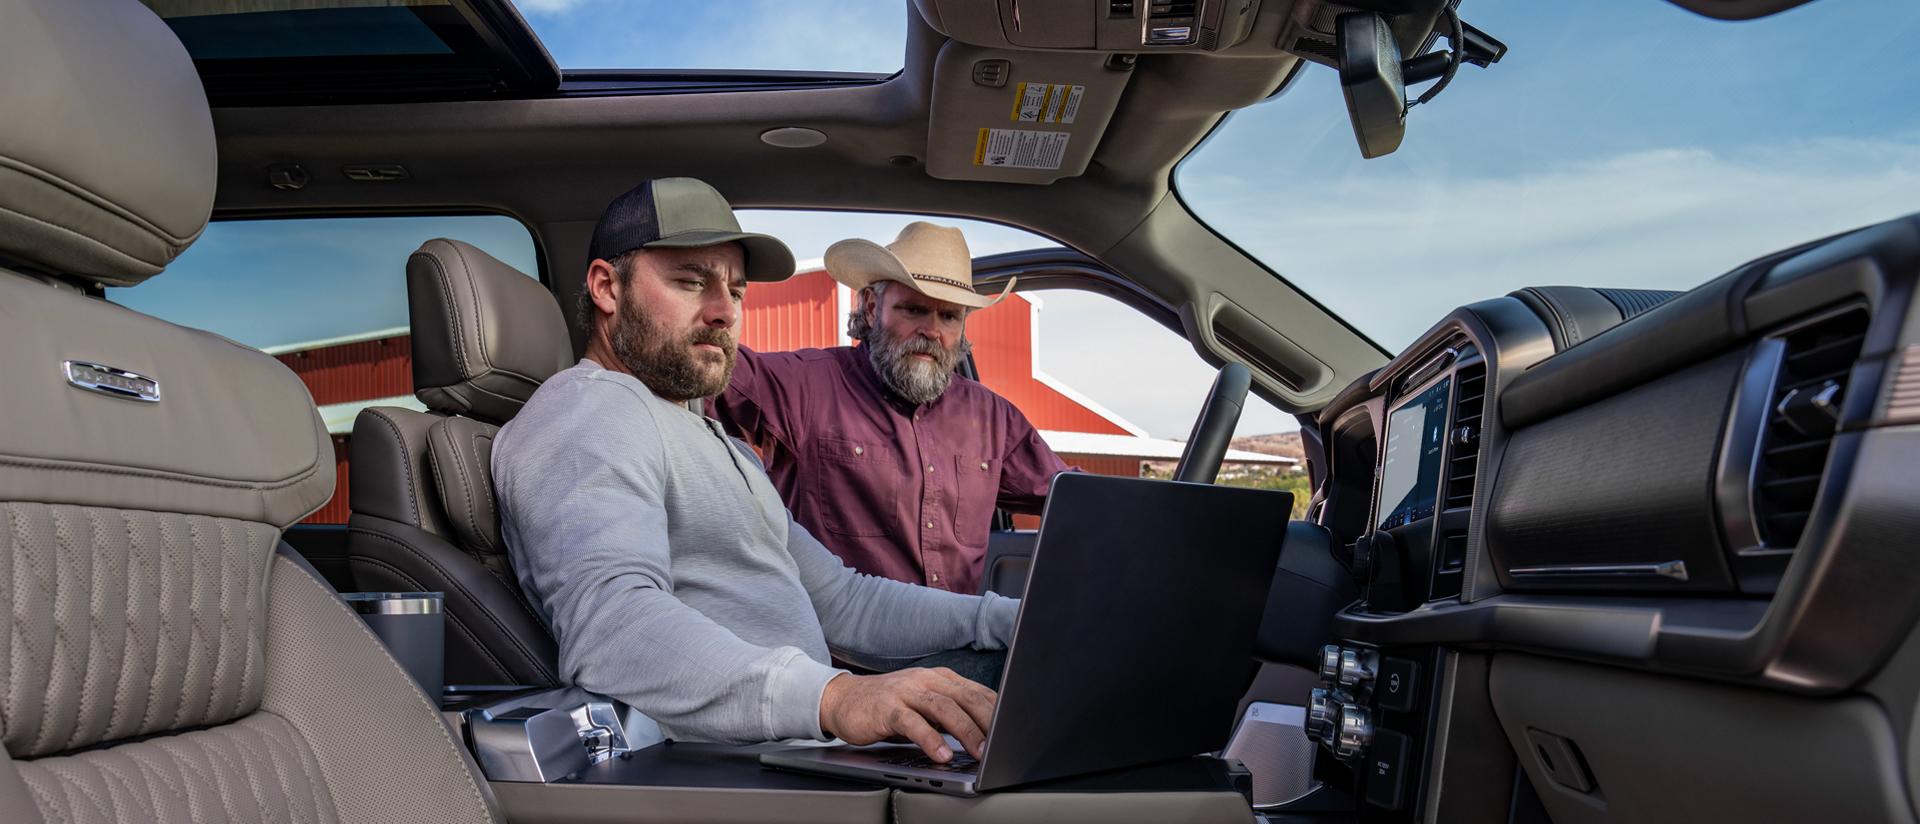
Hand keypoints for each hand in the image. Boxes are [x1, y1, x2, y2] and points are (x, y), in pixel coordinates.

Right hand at [819, 667, 997, 761]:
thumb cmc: (887, 705)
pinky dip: (929, 739)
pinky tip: (940, 754)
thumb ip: (950, 713)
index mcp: (940, 678)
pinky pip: (912, 722)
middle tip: (1004, 743)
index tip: (1015, 730)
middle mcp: (926, 680)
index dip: (999, 711)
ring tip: (980, 752)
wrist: (842, 699)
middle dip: (990, 721)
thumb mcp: (924, 705)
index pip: (978, 692)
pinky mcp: (887, 707)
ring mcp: (906, 691)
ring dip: (965, 731)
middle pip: (966, 697)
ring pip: (943, 708)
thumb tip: (984, 732)